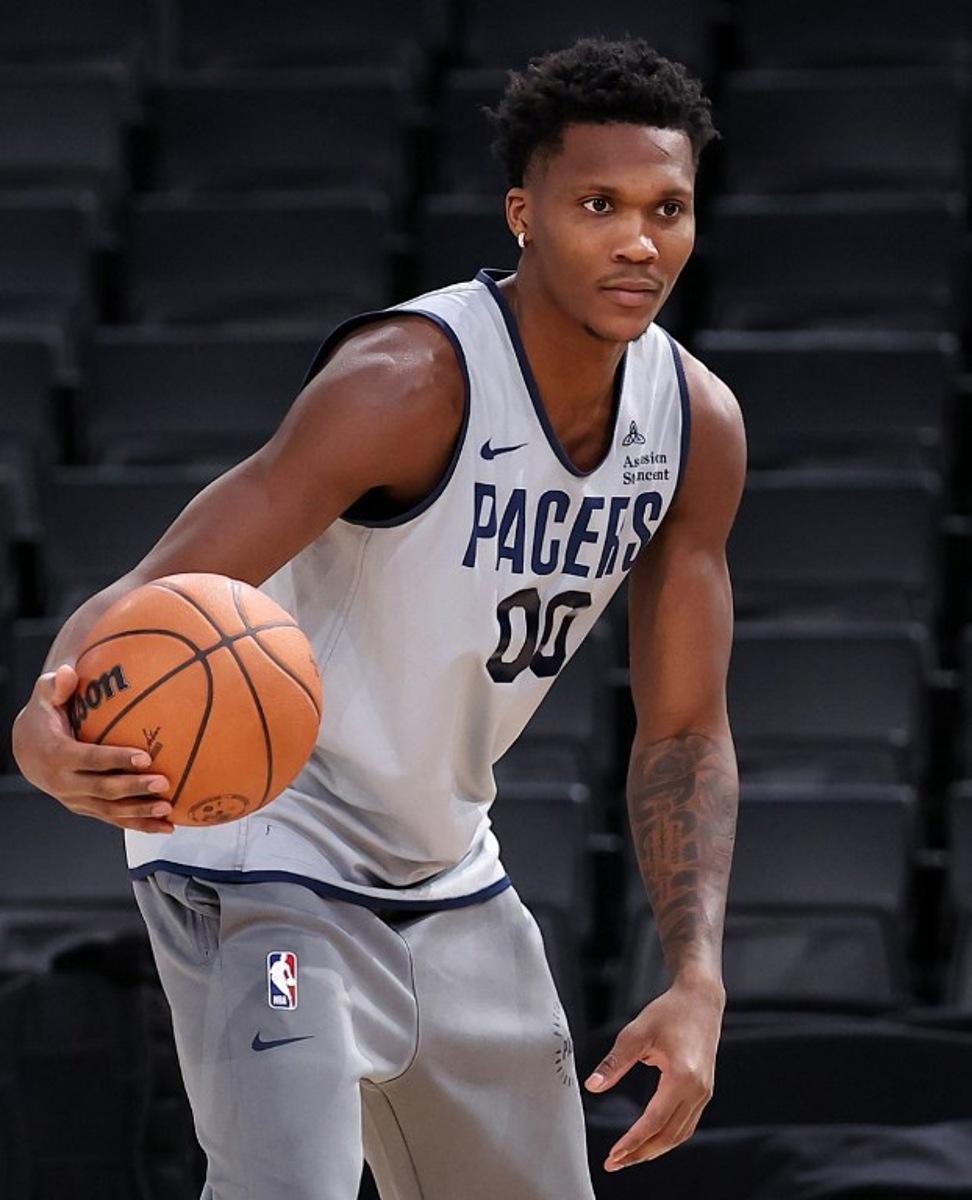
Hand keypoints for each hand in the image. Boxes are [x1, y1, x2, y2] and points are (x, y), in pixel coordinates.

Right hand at [11, 664, 174, 832]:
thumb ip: (56, 685)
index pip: (90, 758)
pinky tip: (166, 827)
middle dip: (134, 788)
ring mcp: (75, 799)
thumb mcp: (44, 697)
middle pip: (103, 789)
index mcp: (57, 754)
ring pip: (110, 811)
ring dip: (140, 813)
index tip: (145, 756)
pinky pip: (113, 819)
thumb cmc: (44, 717)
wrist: (26, 750)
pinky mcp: (86, 808)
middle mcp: (64, 783)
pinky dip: (139, 825)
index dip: (117, 759)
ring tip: (168, 809)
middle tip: (163, 783)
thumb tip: (69, 673)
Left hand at [584, 973, 724, 1169]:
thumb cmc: (670, 1012)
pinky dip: (667, 1137)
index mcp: (683, 1077)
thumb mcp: (636, 1033)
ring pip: (680, 1134)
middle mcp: (698, 1090)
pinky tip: (650, 1139)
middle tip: (616, 1162)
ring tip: (629, 1156)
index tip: (614, 1154)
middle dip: (641, 1153)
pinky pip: (686, 1123)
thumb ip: (614, 1063)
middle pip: (669, 1136)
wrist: (700, 999)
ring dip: (655, 1149)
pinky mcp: (704, 1091)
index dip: (633, 1141)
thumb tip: (593, 1086)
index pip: (655, 1121)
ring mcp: (704, 1093)